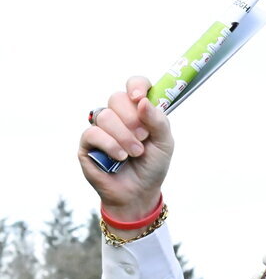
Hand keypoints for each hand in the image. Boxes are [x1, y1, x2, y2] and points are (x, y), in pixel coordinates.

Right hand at [78, 76, 173, 222]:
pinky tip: (120, 157)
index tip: (139, 98)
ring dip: (124, 136)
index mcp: (138, 112)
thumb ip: (159, 122)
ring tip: (134, 153)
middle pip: (117, 98)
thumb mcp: (165, 144)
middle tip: (143, 137)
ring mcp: (101, 128)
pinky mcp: (88, 143)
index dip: (136, 86)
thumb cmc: (152, 166)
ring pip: (105, 115)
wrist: (139, 193)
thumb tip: (142, 101)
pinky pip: (94, 133)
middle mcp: (118, 116)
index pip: (134, 85)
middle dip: (132, 119)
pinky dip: (111, 145)